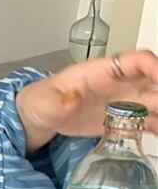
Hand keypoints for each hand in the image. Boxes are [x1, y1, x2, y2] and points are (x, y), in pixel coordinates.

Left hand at [15, 49, 157, 153]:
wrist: (42, 114)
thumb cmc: (43, 99)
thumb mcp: (43, 102)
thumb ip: (55, 104)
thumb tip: (70, 105)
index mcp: (102, 72)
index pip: (136, 61)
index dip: (154, 67)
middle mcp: (120, 84)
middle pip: (155, 81)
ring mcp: (123, 102)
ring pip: (155, 102)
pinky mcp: (121, 120)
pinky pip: (147, 122)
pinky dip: (157, 127)